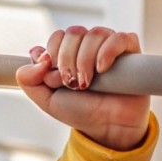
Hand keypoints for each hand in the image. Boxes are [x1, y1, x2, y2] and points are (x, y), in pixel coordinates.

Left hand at [14, 26, 150, 150]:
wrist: (107, 127)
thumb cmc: (80, 111)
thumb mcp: (47, 100)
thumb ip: (29, 80)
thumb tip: (34, 54)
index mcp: (69, 53)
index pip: (58, 37)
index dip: (53, 53)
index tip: (53, 77)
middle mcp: (89, 46)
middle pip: (74, 32)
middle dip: (67, 58)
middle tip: (71, 83)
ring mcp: (110, 47)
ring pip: (95, 34)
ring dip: (85, 59)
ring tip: (86, 83)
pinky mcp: (131, 53)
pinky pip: (121, 38)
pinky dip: (108, 51)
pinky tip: (102, 69)